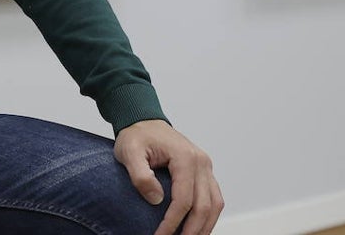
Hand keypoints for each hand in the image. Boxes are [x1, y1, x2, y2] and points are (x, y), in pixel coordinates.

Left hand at [115, 120, 222, 234]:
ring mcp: (205, 167)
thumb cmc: (137, 135)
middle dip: (191, 230)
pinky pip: (214, 198)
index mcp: (185, 157)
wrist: (144, 121)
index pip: (184, 199)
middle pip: (204, 206)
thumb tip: (156, 199)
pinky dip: (208, 216)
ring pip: (215, 204)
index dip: (173, 222)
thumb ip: (140, 174)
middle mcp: (201, 161)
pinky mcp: (204, 172)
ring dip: (204, 226)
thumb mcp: (129, 151)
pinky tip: (197, 227)